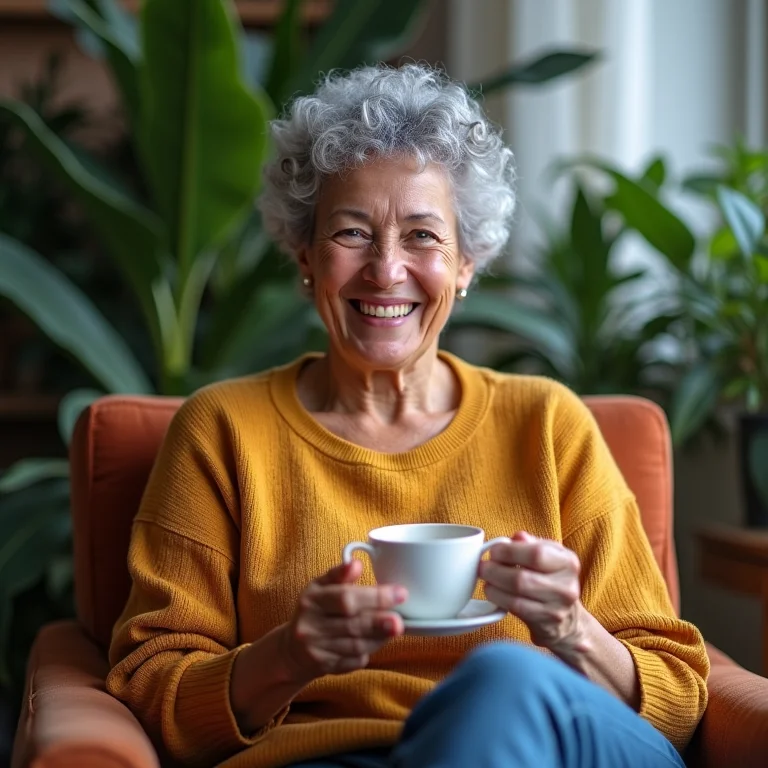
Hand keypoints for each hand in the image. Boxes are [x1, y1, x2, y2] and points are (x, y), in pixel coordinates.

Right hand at [281, 559, 406, 681]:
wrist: (292, 650)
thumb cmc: (314, 611)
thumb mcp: (320, 587)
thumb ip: (339, 574)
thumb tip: (356, 564)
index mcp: (312, 600)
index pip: (346, 598)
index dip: (375, 597)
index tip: (399, 593)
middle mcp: (310, 626)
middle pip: (352, 625)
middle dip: (380, 623)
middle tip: (399, 621)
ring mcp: (316, 649)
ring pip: (355, 645)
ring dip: (379, 638)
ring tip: (395, 629)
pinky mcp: (324, 667)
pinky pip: (353, 661)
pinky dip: (369, 652)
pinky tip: (377, 642)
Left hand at [479, 531, 584, 653]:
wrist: (567, 618)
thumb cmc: (551, 578)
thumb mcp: (548, 555)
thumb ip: (531, 544)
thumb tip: (516, 538)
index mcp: (568, 561)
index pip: (536, 553)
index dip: (509, 551)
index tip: (494, 551)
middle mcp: (567, 585)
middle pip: (522, 577)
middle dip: (495, 570)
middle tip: (483, 566)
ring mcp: (558, 607)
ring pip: (516, 594)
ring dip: (494, 585)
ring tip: (486, 578)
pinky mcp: (546, 623)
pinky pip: (515, 608)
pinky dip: (498, 598)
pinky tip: (493, 592)